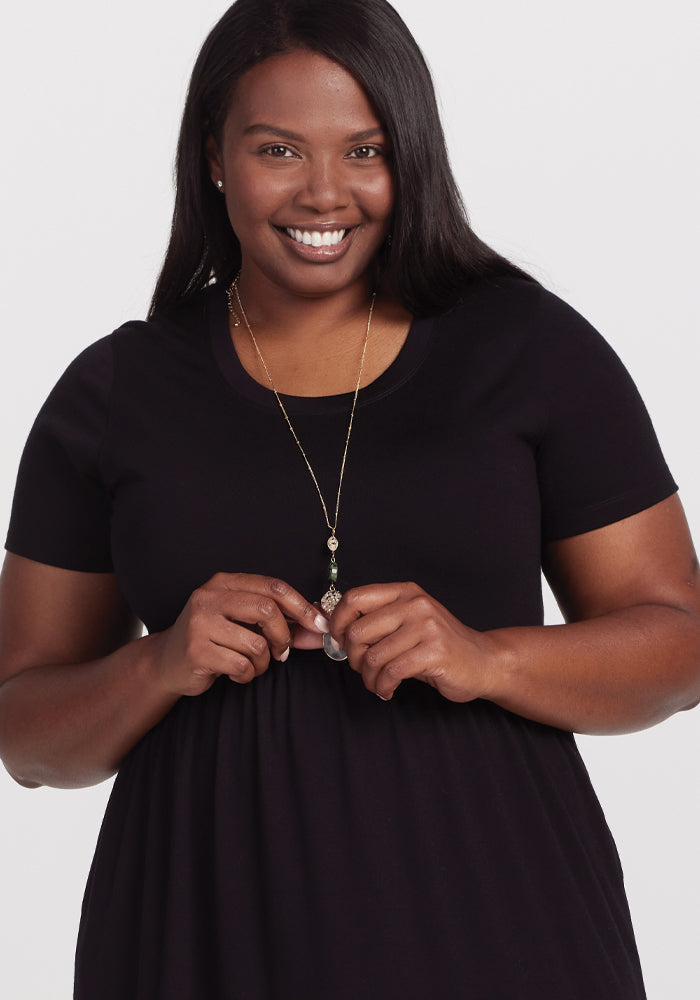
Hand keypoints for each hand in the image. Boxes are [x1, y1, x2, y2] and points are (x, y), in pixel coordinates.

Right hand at [148, 573, 328, 696]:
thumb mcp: (243, 623)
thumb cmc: (213, 640)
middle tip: (282, 652)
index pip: (273, 587)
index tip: (320, 624)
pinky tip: (235, 672)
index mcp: (224, 583)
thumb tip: (321, 628)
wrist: (167, 662)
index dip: (302, 606)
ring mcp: (200, 623)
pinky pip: (241, 665)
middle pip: (268, 610)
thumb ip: (281, 622)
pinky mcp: (196, 650)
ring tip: (251, 664)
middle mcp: (209, 597)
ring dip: (263, 662)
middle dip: (283, 636)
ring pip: (257, 643)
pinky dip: (247, 674)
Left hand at [330, 582, 497, 702]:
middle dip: (352, 657)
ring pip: (373, 656)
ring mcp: (426, 626)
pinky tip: (388, 690)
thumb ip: (377, 620)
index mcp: (404, 592)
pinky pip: (391, 672)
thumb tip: (331, 626)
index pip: (354, 598)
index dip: (337, 622)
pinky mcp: (434, 652)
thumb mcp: (408, 622)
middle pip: (358, 631)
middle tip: (361, 669)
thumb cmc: (439, 645)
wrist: (483, 661)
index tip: (338, 641)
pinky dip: (383, 686)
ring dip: (368, 678)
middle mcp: (414, 604)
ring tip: (378, 683)